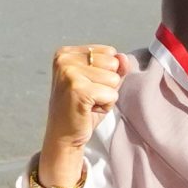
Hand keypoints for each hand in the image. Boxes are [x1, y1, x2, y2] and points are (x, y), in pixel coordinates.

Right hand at [36, 45, 133, 187]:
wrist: (64, 135)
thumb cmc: (83, 108)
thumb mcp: (101, 82)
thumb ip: (115, 67)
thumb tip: (124, 57)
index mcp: (66, 53)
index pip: (110, 52)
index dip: (106, 73)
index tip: (87, 87)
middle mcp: (64, 59)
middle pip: (113, 63)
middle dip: (107, 84)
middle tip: (88, 97)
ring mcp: (69, 73)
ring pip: (114, 79)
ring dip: (107, 95)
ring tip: (88, 103)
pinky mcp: (78, 90)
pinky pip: (112, 94)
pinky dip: (106, 106)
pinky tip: (88, 110)